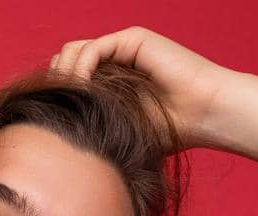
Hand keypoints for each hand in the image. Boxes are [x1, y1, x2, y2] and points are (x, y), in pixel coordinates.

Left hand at [49, 27, 240, 152]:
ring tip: (69, 102)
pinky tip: (82, 91)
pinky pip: (91, 49)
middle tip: (57, 110)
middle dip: (55, 84)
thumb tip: (51, 135)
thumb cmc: (170, 131)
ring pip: (72, 51)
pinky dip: (80, 69)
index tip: (53, 120)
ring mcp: (123, 47)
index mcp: (111, 80)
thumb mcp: (119, 129)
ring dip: (65, 76)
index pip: (68, 78)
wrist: (206, 115)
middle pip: (64, 61)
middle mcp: (115, 60)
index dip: (57, 95)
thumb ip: (91, 121)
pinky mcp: (133, 39)